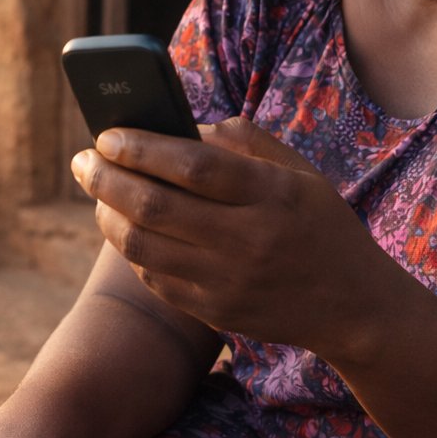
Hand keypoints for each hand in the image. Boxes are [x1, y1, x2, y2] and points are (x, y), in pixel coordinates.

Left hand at [71, 118, 388, 349]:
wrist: (353, 306)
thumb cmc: (320, 223)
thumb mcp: (300, 172)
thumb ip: (244, 142)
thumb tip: (180, 125)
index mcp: (272, 195)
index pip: (193, 166)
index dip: (142, 147)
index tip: (107, 134)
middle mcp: (248, 240)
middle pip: (155, 206)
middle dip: (106, 178)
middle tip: (83, 160)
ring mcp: (228, 282)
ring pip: (143, 247)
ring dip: (108, 215)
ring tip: (97, 192)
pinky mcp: (215, 312)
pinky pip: (154, 278)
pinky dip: (132, 249)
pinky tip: (125, 227)